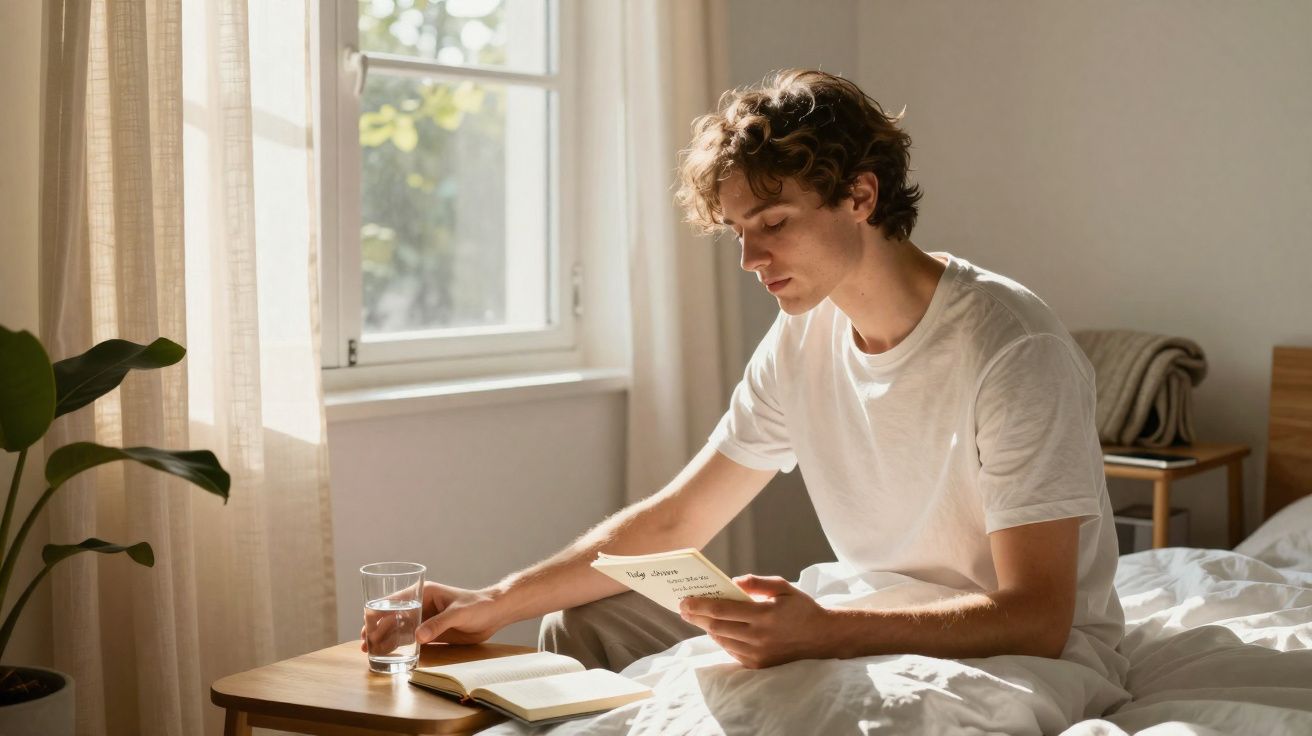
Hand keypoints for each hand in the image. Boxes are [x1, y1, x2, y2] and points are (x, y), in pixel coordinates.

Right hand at [361, 581, 503, 651]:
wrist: (495, 614)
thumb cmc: (478, 606)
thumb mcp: (458, 613)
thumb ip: (439, 624)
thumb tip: (417, 638)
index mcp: (424, 593)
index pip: (395, 601)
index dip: (378, 613)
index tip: (366, 626)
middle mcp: (421, 605)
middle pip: (393, 616)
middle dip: (376, 628)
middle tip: (365, 644)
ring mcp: (425, 619)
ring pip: (399, 628)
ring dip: (385, 638)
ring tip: (370, 651)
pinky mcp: (432, 631)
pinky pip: (411, 639)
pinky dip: (399, 646)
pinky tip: (389, 654)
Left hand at [679, 574, 832, 668]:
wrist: (822, 637)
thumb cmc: (801, 608)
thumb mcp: (782, 587)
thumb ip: (756, 583)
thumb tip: (731, 582)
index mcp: (764, 614)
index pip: (722, 610)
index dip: (700, 605)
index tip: (685, 600)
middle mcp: (759, 636)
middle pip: (717, 627)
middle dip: (697, 617)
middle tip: (683, 608)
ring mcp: (758, 653)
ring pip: (722, 640)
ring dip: (707, 628)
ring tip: (696, 617)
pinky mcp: (759, 664)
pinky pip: (732, 651)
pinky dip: (721, 639)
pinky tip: (716, 630)